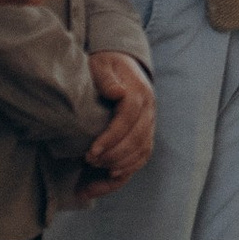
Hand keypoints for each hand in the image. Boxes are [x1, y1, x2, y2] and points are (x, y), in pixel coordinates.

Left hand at [82, 50, 154, 185]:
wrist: (121, 64)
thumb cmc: (105, 65)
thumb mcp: (101, 65)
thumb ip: (106, 78)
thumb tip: (117, 93)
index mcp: (139, 92)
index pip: (129, 118)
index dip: (111, 137)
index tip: (92, 151)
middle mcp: (149, 110)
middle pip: (137, 139)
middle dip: (113, 154)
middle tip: (89, 161)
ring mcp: (149, 123)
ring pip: (142, 151)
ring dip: (120, 164)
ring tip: (95, 169)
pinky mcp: (145, 133)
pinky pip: (142, 156)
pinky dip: (128, 169)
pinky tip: (110, 176)